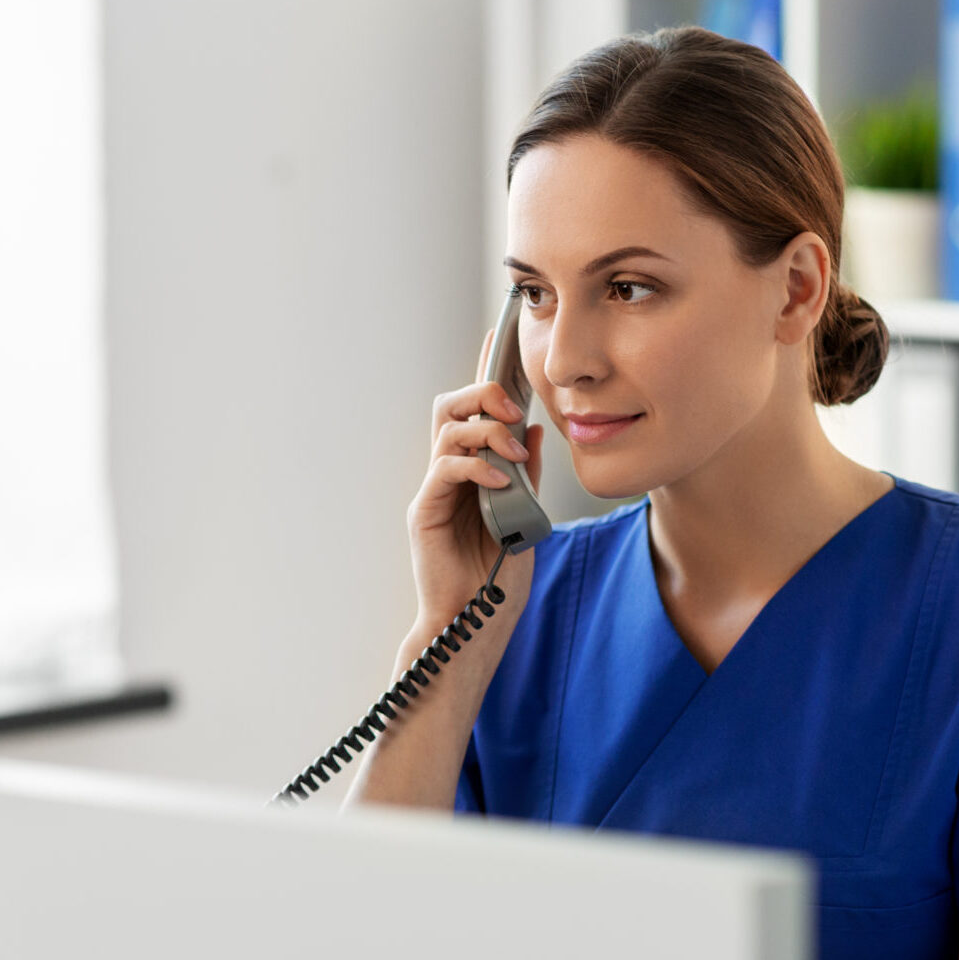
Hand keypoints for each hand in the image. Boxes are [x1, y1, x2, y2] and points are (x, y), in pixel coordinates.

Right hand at [409, 326, 545, 639]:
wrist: (475, 623)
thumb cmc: (498, 576)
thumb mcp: (526, 516)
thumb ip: (526, 474)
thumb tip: (533, 429)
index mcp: (473, 469)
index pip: (476, 409)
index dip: (486, 371)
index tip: (500, 335)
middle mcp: (448, 472)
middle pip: (451, 406)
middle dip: (483, 393)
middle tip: (512, 405)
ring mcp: (434, 489)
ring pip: (447, 430)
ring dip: (484, 431)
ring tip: (511, 454)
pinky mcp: (425, 511)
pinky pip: (444, 469)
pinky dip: (475, 467)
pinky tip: (499, 481)